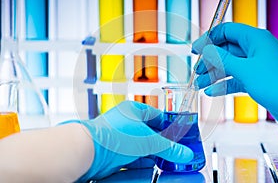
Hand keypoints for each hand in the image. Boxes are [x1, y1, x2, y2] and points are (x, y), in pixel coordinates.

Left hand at [72, 101, 193, 181]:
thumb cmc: (114, 134)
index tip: (180, 134)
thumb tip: (184, 153)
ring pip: (142, 149)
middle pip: (150, 135)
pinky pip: (133, 161)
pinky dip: (144, 166)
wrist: (89, 151)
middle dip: (163, 145)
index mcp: (133, 111)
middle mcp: (125, 124)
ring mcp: (119, 141)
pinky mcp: (114, 157)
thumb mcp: (148, 140)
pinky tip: (154, 170)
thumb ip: (168, 148)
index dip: (168, 125)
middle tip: (177, 152)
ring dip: (155, 157)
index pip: (156, 116)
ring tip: (169, 163)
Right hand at [192, 22, 277, 130]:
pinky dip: (223, 85)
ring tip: (199, 84)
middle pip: (225, 50)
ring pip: (229, 66)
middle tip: (197, 71)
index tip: (196, 50)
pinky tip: (212, 91)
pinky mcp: (256, 81)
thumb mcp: (245, 69)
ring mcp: (255, 66)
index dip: (209, 39)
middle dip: (209, 61)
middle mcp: (255, 50)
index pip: (226, 31)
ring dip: (213, 75)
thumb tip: (207, 50)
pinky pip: (235, 80)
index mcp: (255, 39)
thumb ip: (223, 59)